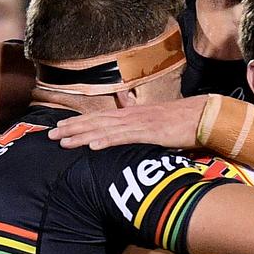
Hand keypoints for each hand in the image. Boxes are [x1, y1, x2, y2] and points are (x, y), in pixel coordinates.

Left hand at [49, 95, 207, 149]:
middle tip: (49, 135)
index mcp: (133, 113)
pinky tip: (92, 146)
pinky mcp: (150, 133)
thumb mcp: (157, 117)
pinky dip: (107, 141)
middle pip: (96, 121)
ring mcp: (140, 123)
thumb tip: (126, 106)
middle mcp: (132, 115)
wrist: (205, 115)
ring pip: (105, 129)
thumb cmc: (183, 120)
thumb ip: (140, 113)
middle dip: (72, 128)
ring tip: (62, 142)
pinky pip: (124, 138)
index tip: (59, 125)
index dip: (78, 121)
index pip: (100, 117)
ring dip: (82, 136)